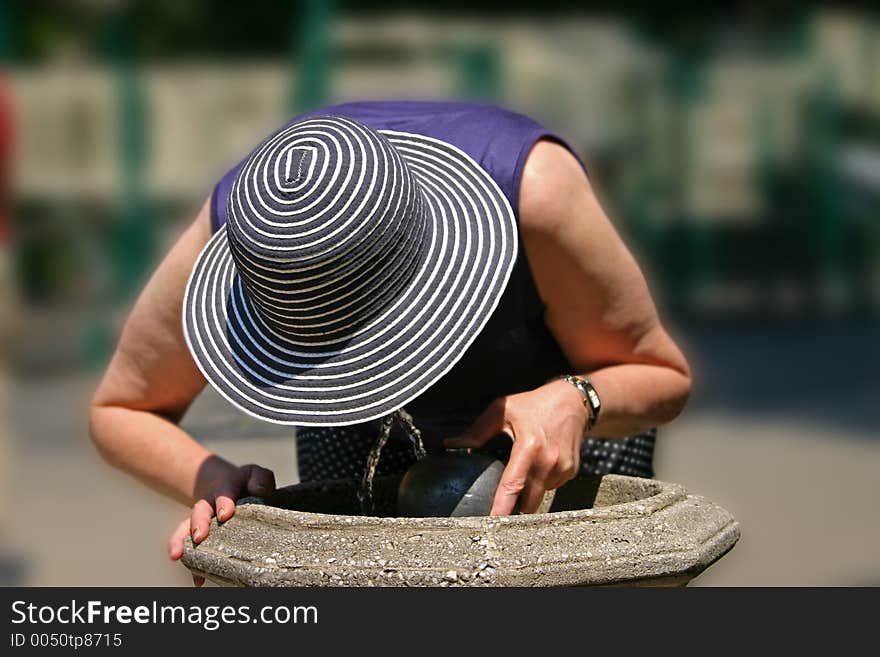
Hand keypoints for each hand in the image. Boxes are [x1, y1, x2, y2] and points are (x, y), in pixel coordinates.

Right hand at [168, 457, 275, 585]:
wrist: (219, 484)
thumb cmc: (243, 483)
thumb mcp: (254, 475)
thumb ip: (260, 480)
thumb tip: (260, 491)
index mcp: (225, 489)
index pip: (224, 494)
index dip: (224, 504)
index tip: (226, 514)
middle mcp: (208, 505)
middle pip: (200, 512)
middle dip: (199, 523)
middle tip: (199, 537)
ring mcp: (200, 521)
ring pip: (186, 529)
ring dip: (181, 542)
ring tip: (178, 556)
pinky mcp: (198, 536)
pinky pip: (192, 549)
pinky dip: (194, 565)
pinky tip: (198, 579)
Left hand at [444, 379, 587, 515]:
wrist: (574, 401)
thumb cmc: (534, 404)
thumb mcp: (503, 410)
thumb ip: (477, 431)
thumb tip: (451, 444)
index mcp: (529, 447)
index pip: (513, 486)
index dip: (501, 508)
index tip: (491, 523)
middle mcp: (549, 461)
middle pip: (529, 503)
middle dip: (515, 507)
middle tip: (502, 501)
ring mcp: (563, 468)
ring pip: (540, 495)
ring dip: (529, 492)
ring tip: (524, 470)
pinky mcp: (572, 471)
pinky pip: (552, 487)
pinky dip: (542, 482)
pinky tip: (539, 464)